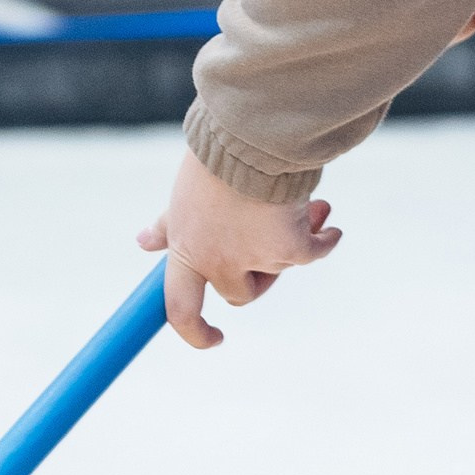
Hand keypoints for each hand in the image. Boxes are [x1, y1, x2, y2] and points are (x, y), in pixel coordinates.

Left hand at [139, 146, 341, 351]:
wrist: (250, 134)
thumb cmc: (215, 158)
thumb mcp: (183, 196)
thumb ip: (170, 226)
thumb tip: (144, 242)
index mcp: (187, 250)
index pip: (179, 309)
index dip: (194, 333)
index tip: (214, 339)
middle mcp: (216, 262)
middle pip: (240, 293)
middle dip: (258, 274)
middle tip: (269, 243)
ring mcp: (253, 258)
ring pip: (278, 267)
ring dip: (291, 240)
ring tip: (298, 204)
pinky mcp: (290, 248)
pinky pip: (314, 251)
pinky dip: (325, 239)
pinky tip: (330, 228)